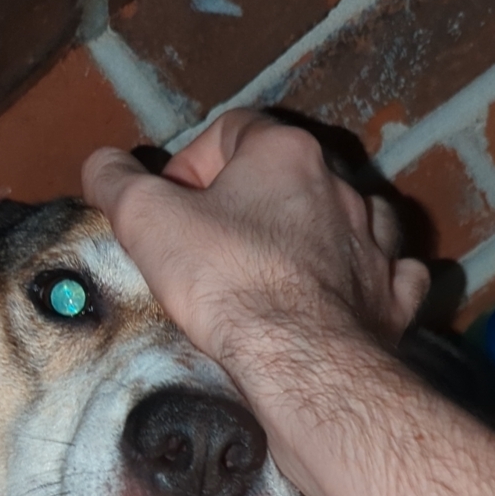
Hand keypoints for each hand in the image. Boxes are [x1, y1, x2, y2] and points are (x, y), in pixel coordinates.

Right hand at [81, 111, 428, 375]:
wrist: (302, 364)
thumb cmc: (226, 283)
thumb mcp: (146, 222)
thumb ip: (116, 182)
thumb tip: (100, 163)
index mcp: (285, 154)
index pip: (232, 130)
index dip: (193, 163)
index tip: (172, 209)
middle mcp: (341, 186)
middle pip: (290, 174)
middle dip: (251, 201)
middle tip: (214, 246)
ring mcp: (377, 244)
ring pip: (351, 218)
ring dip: (319, 232)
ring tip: (282, 267)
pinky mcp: (394, 298)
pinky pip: (391, 274)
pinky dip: (371, 280)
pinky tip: (351, 293)